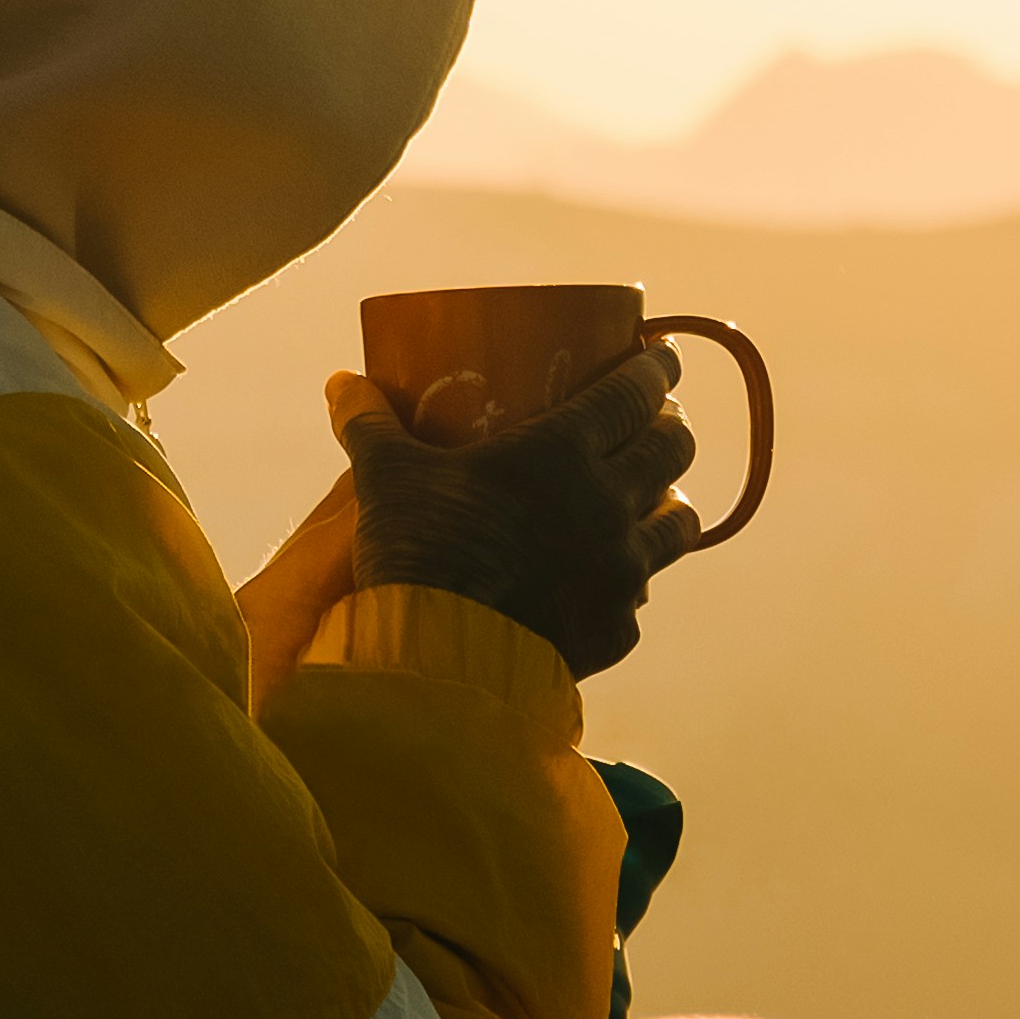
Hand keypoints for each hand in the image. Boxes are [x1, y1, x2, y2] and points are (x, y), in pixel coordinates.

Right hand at [336, 340, 699, 676]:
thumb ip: (369, 425)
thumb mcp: (387, 477)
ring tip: (657, 496)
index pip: (635, 393)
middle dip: (671, 427)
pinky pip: (641, 594)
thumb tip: (340, 383)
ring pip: (679, 523)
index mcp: (563, 452)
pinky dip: (632, 579)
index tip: (664, 357)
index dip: (657, 368)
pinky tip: (616, 578)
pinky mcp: (617, 628)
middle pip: (671, 449)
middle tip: (658, 419)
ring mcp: (621, 570)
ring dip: (671, 501)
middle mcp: (609, 504)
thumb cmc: (417, 551)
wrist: (438, 661)